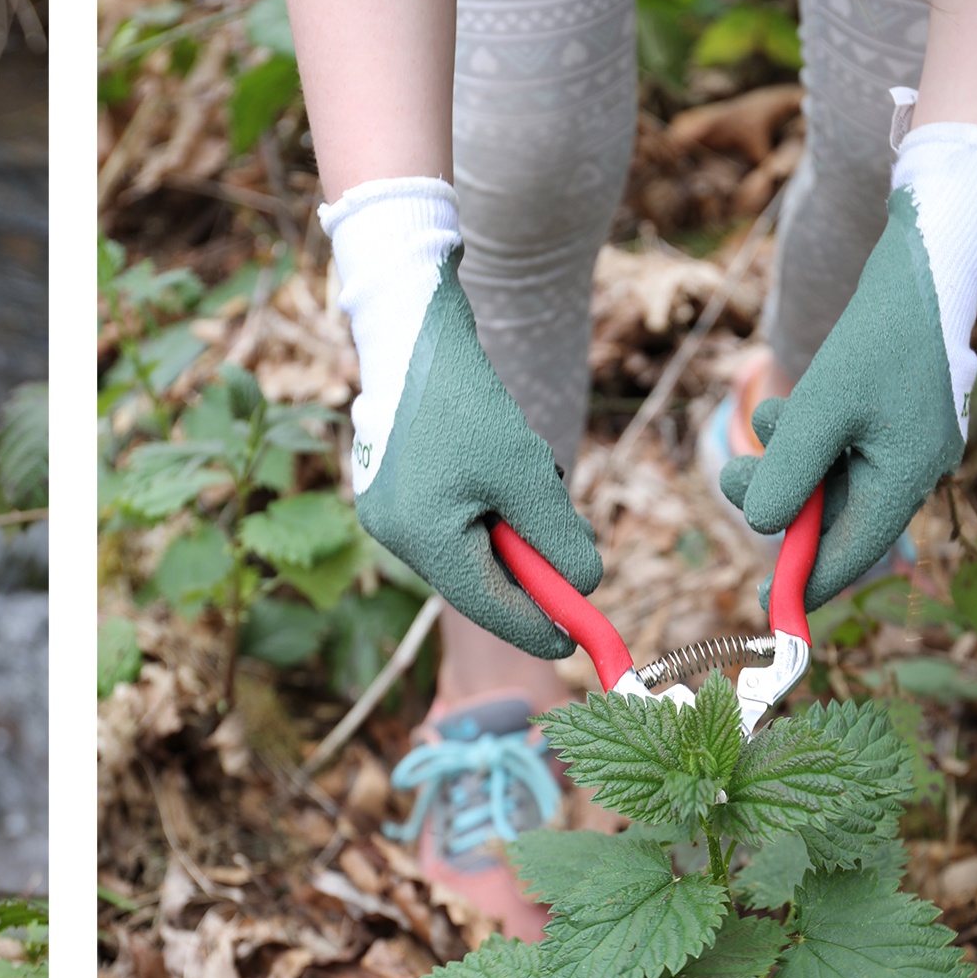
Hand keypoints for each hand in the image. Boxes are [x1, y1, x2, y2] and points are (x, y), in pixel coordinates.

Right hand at [322, 181, 597, 659]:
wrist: (415, 333)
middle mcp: (396, 536)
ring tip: (534, 474)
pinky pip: (456, 521)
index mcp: (422, 542)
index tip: (577, 644)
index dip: (538, 628)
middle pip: (481, 579)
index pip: (489, 608)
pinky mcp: (396, 490)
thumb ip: (557, 539)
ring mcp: (391, 513)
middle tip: (576, 549)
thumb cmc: (469, 402)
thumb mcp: (527, 475)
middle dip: (532, 566)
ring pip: (472, 548)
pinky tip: (507, 466)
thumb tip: (585, 587)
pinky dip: (494, 508)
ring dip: (516, 528)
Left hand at [726, 124, 976, 607]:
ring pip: (832, 481)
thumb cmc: (877, 336)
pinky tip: (784, 407)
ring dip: (785, 462)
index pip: (853, 554)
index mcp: (909, 478)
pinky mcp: (894, 418)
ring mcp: (907, 444)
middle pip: (837, 518)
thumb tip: (763, 527)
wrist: (922, 268)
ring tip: (761, 421)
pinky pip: (841, 449)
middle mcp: (915, 470)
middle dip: (780, 502)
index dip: (805, 582)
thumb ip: (791, 474)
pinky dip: (805, 437)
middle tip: (731, 476)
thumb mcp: (820, 409)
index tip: (764, 607)